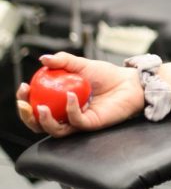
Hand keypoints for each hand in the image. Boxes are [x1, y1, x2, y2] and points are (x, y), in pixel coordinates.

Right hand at [16, 52, 144, 137]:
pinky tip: (70, 96)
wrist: (129, 83)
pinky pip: (75, 122)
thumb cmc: (107, 75)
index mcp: (60, 101)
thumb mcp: (82, 65)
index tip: (23, 88)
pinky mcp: (90, 124)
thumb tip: (44, 59)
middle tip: (25, 104)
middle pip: (39, 123)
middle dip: (27, 116)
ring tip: (41, 107)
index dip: (25, 100)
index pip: (36, 105)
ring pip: (54, 129)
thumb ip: (64, 61)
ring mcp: (77, 121)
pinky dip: (70, 110)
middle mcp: (66, 114)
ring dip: (44, 120)